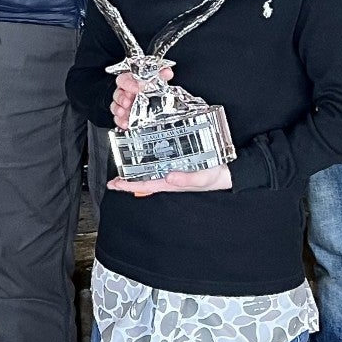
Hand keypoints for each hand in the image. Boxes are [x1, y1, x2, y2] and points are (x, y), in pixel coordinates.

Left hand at [110, 163, 234, 196]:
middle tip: (113, 178)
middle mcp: (170, 177)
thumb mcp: (203, 178)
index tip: (114, 184)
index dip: (128, 185)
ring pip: (151, 172)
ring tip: (124, 167)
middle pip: (144, 179)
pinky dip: (151, 161)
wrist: (228, 172)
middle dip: (128, 180)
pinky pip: (161, 164)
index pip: (145, 184)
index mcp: (172, 182)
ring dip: (137, 170)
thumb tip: (169, 176)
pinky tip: (145, 157)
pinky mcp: (179, 163)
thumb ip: (187, 179)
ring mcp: (174, 171)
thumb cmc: (215, 177)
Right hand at [111, 67, 168, 130]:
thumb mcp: (156, 78)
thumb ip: (161, 74)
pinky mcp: (124, 114)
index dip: (128, 84)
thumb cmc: (149, 84)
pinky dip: (121, 121)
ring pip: (115, 105)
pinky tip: (126, 123)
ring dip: (118, 109)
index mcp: (130, 81)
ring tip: (123, 113)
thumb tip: (167, 73)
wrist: (152, 96)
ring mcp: (123, 103)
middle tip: (127, 102)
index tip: (136, 88)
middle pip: (118, 93)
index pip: (124, 79)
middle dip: (121, 98)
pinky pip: (118, 118)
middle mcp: (125, 91)